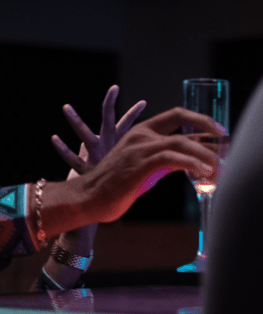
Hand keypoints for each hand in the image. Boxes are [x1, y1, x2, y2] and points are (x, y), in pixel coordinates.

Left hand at [52, 85, 146, 177]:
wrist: (103, 204)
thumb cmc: (112, 183)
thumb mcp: (124, 170)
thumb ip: (132, 161)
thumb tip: (149, 157)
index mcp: (118, 146)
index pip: (128, 125)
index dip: (135, 113)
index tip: (143, 101)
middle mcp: (107, 147)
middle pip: (109, 121)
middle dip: (110, 104)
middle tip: (113, 88)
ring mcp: (94, 156)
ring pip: (85, 135)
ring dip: (75, 120)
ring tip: (65, 106)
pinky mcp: (84, 168)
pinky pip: (72, 158)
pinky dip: (63, 148)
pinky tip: (54, 138)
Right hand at [77, 107, 220, 223]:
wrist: (87, 198)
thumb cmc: (115, 187)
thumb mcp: (144, 168)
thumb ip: (165, 161)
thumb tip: (193, 164)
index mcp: (140, 132)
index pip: (176, 115)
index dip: (200, 120)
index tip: (218, 131)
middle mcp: (140, 135)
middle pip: (182, 121)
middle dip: (208, 130)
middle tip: (225, 145)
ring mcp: (139, 148)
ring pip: (181, 142)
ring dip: (205, 154)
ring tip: (218, 167)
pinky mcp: (139, 164)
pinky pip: (172, 159)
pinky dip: (192, 164)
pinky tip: (204, 172)